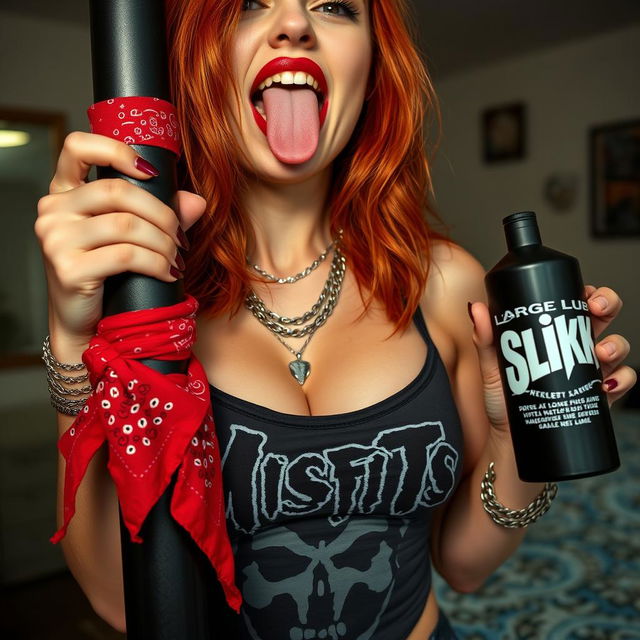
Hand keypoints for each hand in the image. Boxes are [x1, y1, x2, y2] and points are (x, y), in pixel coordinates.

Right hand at [34, 132, 206, 341]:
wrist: (85, 323)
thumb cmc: (109, 276)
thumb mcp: (131, 238)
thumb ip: (160, 214)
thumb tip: (196, 201)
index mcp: (65, 193)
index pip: (77, 147)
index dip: (117, 150)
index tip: (151, 174)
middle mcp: (53, 210)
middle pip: (117, 191)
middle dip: (161, 214)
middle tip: (179, 238)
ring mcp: (56, 239)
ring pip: (126, 225)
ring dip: (163, 243)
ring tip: (176, 259)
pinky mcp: (67, 268)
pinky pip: (125, 255)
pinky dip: (156, 263)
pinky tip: (169, 273)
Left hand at [468, 286, 635, 433]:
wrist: (513, 445)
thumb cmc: (503, 404)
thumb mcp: (492, 370)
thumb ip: (486, 340)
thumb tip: (479, 308)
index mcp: (551, 336)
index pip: (573, 305)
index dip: (584, 292)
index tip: (582, 292)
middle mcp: (574, 350)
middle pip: (601, 318)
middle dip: (607, 305)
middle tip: (596, 309)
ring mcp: (589, 373)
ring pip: (616, 347)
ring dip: (615, 343)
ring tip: (599, 352)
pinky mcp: (598, 398)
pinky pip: (623, 381)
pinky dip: (623, 378)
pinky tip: (608, 382)